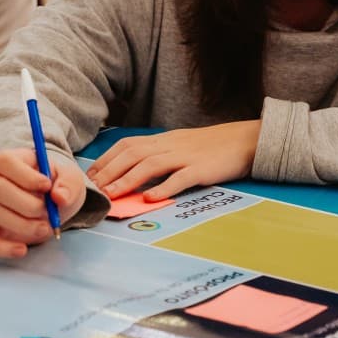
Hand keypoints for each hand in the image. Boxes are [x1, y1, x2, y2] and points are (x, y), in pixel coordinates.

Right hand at [0, 148, 86, 258]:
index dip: (24, 175)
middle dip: (26, 204)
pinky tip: (21, 250)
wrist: (55, 205)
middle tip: (48, 212)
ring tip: (45, 228)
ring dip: (22, 225)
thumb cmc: (59, 185)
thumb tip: (60, 196)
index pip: (4, 161)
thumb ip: (68, 185)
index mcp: (14, 161)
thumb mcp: (71, 179)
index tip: (47, 185)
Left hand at [86, 121, 260, 200]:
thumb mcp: (181, 146)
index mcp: (163, 140)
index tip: (91, 176)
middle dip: (110, 171)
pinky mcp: (202, 169)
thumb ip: (159, 157)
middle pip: (133, 153)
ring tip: (112, 194)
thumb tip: (132, 173)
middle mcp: (170, 145)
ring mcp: (186, 156)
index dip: (107, 160)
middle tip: (93, 188)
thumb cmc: (211, 148)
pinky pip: (180, 178)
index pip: (127, 145)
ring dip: (128, 179)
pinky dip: (163, 188)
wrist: (245, 140)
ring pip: (151, 164)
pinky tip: (150, 198)